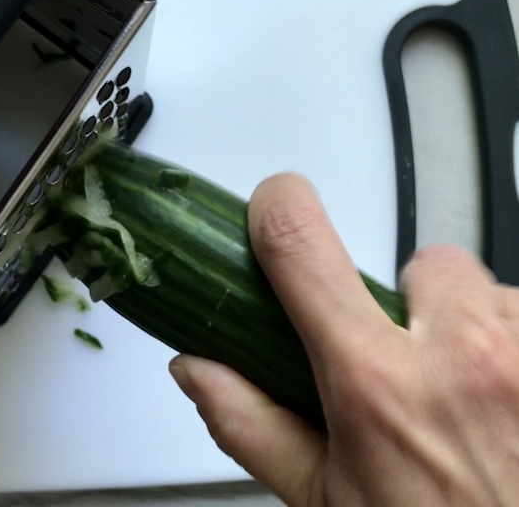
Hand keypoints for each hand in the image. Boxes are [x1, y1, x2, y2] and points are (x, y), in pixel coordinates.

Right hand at [169, 174, 518, 505]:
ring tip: (476, 404)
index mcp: (375, 382)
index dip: (276, 207)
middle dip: (411, 306)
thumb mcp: (326, 501)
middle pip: (420, 262)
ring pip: (492, 295)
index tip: (273, 207)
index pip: (300, 244)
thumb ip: (249, 425)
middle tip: (411, 370)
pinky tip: (513, 408)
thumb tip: (197, 372)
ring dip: (478, 334)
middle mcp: (463, 354)